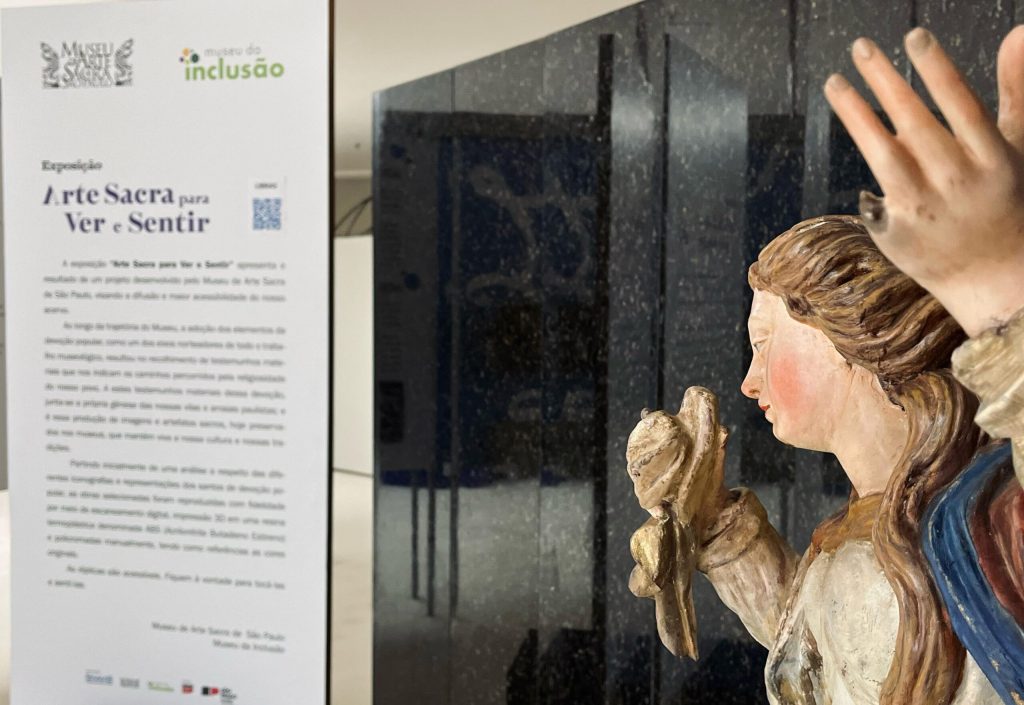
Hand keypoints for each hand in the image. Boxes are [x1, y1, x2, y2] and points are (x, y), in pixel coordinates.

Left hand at [824, 27, 1023, 335]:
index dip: (937, 70)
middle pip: (915, 123)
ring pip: (883, 153)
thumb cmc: (999, 199)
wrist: (991, 274)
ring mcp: (925, 208)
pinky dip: (866, 159)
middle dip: (886, 82)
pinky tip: (853, 126)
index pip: (961, 104)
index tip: (914, 36)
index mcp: (994, 158)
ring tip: (834, 82)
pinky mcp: (896, 231)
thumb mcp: (1014, 146)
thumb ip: (1014, 90)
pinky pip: (874, 186)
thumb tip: (1018, 31)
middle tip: (861, 47)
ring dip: (856, 114)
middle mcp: (959, 181)